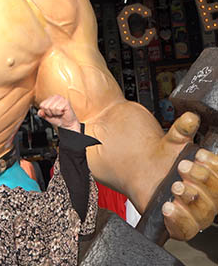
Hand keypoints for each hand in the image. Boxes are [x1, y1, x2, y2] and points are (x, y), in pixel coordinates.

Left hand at [37, 95, 80, 131]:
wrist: (67, 124)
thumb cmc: (58, 119)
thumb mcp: (47, 116)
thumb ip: (41, 114)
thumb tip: (40, 112)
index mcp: (50, 98)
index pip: (42, 105)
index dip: (45, 112)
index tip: (50, 113)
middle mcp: (56, 97)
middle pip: (46, 106)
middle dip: (50, 113)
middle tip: (55, 114)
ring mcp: (61, 98)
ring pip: (52, 107)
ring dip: (55, 113)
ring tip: (59, 113)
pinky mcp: (66, 102)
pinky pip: (58, 108)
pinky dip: (59, 113)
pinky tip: (62, 112)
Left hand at [158, 112, 217, 239]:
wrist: (137, 167)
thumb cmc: (161, 156)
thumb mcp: (172, 141)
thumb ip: (182, 130)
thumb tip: (190, 118)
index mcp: (210, 178)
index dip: (213, 167)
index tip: (199, 155)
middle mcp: (205, 197)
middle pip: (214, 197)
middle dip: (200, 180)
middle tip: (182, 167)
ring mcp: (190, 212)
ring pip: (202, 214)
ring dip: (191, 199)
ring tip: (175, 185)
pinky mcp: (175, 222)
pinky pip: (184, 230)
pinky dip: (178, 220)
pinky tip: (168, 207)